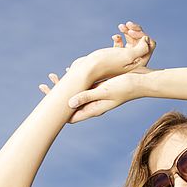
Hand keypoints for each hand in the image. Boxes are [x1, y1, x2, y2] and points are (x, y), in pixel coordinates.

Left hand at [38, 21, 156, 123]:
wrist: (141, 81)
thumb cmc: (125, 87)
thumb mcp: (104, 91)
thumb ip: (86, 97)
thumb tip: (68, 104)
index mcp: (93, 109)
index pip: (70, 115)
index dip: (56, 109)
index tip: (46, 94)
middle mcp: (93, 105)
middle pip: (70, 105)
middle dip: (57, 95)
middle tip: (44, 84)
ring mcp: (96, 97)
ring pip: (76, 94)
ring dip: (65, 86)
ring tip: (54, 76)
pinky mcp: (100, 88)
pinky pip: (83, 86)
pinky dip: (75, 80)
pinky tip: (69, 70)